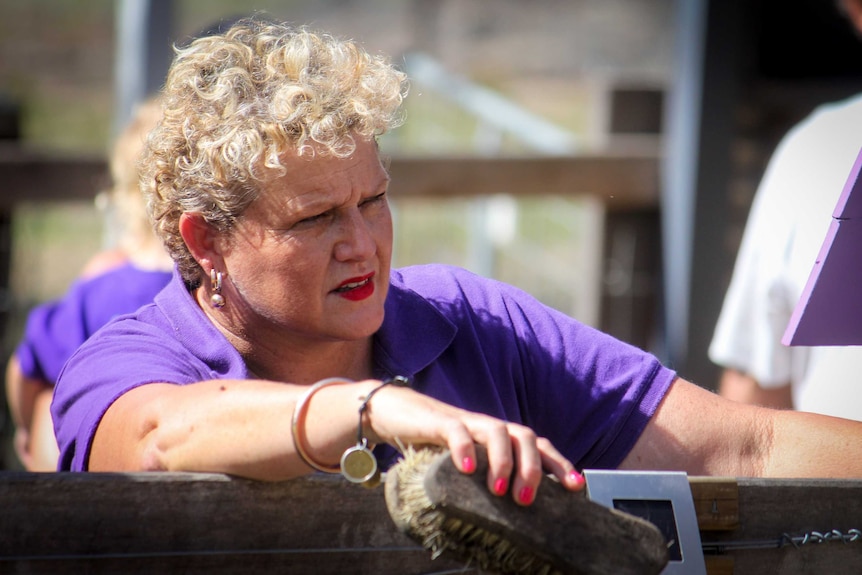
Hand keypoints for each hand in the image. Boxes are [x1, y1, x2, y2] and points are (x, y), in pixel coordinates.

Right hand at [362, 382, 584, 503]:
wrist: (397, 412)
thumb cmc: (435, 443)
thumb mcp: (467, 461)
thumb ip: (486, 477)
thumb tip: (508, 513)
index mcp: (500, 437)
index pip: (538, 445)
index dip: (558, 463)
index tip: (576, 486)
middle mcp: (489, 426)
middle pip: (524, 436)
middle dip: (532, 468)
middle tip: (525, 499)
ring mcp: (465, 421)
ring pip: (497, 431)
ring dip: (503, 461)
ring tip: (498, 490)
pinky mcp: (439, 421)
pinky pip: (456, 430)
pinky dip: (465, 448)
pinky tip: (467, 468)